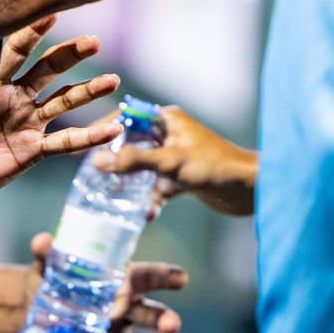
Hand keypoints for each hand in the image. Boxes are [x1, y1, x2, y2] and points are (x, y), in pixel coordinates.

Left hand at [0, 18, 121, 206]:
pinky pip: (65, 141)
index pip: (12, 53)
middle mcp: (13, 97)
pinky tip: (113, 128)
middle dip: (69, 55)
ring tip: (113, 81)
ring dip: (88, 92)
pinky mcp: (34, 150)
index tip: (50, 13)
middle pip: (46, 70)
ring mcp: (26, 122)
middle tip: (93, 42)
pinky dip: (90, 136)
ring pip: (63, 101)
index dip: (31, 34)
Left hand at [26, 233, 187, 332]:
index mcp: (121, 277)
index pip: (148, 275)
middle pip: (150, 311)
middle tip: (174, 326)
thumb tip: (42, 241)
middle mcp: (126, 303)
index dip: (166, 276)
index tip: (182, 278)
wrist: (35, 304)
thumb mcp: (48, 262)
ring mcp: (117, 327)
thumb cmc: (54, 275)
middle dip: (165, 318)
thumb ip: (48, 251)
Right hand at [92, 105, 256, 217]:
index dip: (102, 130)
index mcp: (166, 119)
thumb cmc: (214, 167)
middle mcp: (169, 134)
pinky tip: (147, 214)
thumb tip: (96, 162)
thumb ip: (133, 162)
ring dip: (131, 184)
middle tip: (90, 176)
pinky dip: (150, 199)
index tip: (80, 144)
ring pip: (142, 168)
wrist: (253, 190)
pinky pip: (157, 186)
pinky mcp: (183, 177)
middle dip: (113, 161)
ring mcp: (176, 157)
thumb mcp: (170, 163)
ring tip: (113, 199)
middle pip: (131, 144)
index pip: (124, 118)